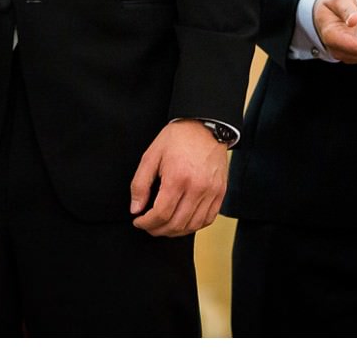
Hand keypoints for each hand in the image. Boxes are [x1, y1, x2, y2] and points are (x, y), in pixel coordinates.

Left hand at [129, 120, 227, 236]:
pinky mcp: (220, 192)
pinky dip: (194, 226)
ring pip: (193, 226)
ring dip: (175, 231)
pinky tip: (183, 221)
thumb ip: (140, 184)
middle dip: (158, 230)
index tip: (139, 221)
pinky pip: (208, 219)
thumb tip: (136, 209)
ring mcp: (211, 191)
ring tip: (163, 226)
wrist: (205, 126)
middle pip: (176, 223)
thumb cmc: (178, 138)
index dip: (146, 223)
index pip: (161, 214)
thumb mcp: (151, 155)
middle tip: (148, 226)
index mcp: (178, 177)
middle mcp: (197, 187)